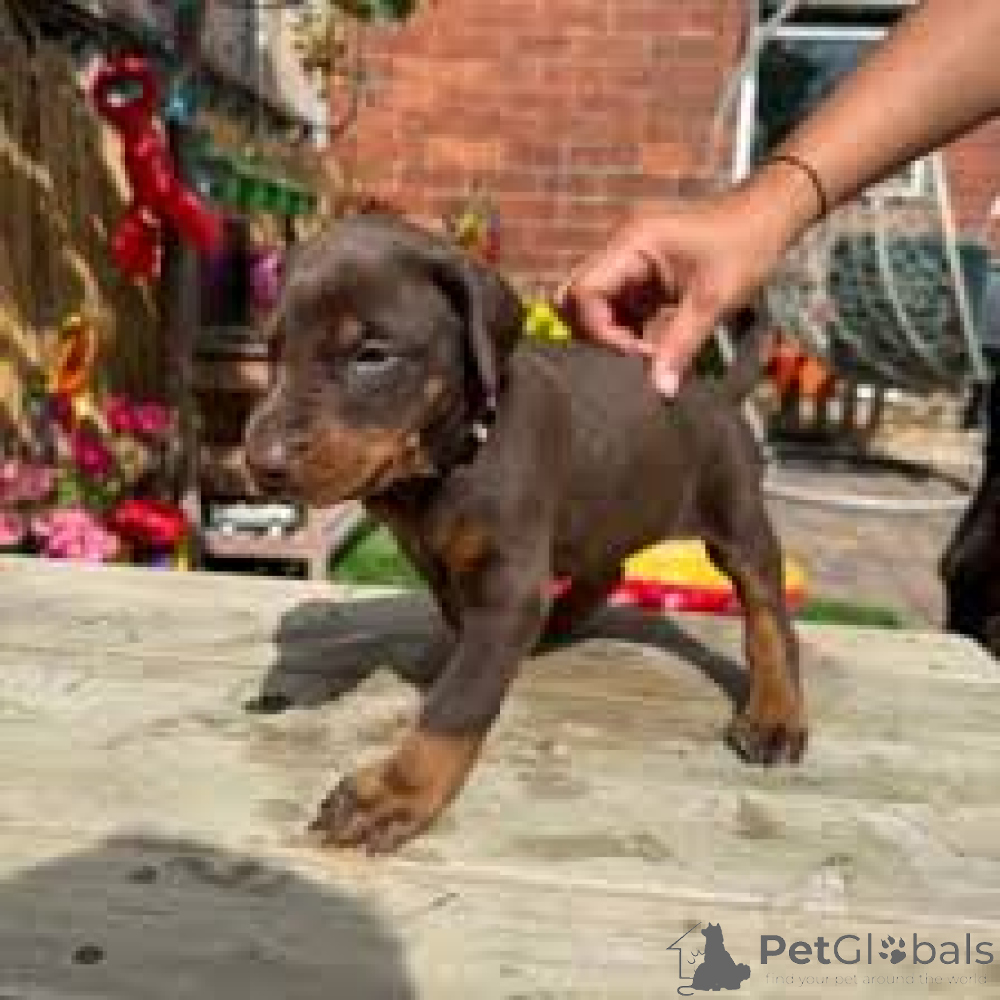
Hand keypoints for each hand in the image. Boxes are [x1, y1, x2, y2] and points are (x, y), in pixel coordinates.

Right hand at [558, 166, 818, 395]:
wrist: (768, 217)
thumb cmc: (745, 246)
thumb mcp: (713, 300)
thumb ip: (680, 346)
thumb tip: (660, 391)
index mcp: (631, 243)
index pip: (584, 291)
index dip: (600, 330)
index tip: (635, 352)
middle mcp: (620, 248)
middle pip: (576, 296)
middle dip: (596, 332)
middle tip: (632, 353)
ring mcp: (628, 260)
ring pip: (593, 304)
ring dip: (610, 332)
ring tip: (644, 350)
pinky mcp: (640, 275)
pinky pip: (615, 305)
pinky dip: (624, 328)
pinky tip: (650, 343)